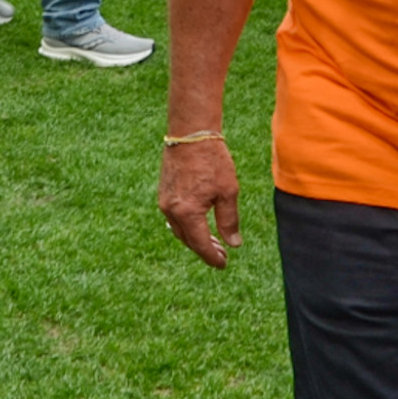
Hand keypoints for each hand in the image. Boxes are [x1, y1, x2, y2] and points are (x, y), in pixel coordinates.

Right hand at [158, 137, 241, 267]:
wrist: (191, 133)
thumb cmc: (212, 160)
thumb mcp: (228, 192)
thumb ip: (229, 221)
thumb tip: (233, 244)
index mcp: (187, 212)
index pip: (200, 244)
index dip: (212, 257)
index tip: (223, 265)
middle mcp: (171, 210)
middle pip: (188, 239)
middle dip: (204, 249)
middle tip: (222, 254)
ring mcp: (164, 202)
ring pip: (179, 229)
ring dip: (195, 237)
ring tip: (213, 241)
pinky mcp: (163, 193)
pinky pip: (174, 218)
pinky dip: (187, 225)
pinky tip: (198, 223)